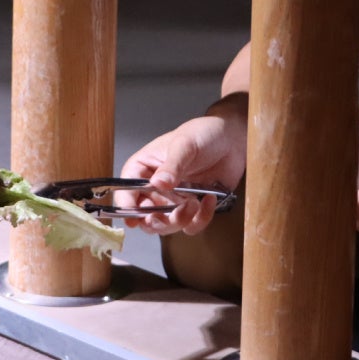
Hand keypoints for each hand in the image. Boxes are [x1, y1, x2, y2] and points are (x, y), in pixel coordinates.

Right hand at [116, 93, 247, 235]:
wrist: (232, 140)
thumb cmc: (202, 134)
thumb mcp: (184, 145)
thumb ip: (172, 166)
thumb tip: (158, 183)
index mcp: (142, 168)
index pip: (126, 191)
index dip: (126, 206)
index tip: (133, 218)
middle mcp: (153, 187)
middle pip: (143, 215)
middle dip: (155, 220)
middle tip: (167, 216)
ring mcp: (172, 199)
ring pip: (165, 225)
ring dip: (179, 220)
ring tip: (194, 204)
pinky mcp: (192, 207)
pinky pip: (190, 225)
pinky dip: (200, 219)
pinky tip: (208, 200)